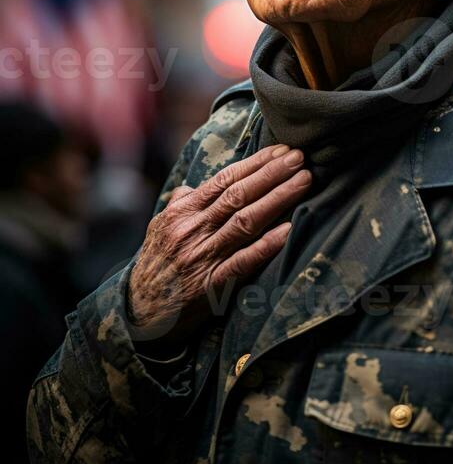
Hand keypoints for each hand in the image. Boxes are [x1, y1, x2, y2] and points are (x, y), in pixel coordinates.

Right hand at [126, 144, 310, 350]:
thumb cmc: (157, 264)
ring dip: (277, 199)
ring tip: (303, 182)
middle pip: (238, 195)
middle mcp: (192, 230)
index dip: (255, 163)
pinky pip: (242, 262)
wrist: (138, 312)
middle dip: (272, 174)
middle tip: (300, 158)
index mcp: (183, 213)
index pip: (224, 180)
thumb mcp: (161, 228)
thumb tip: (194, 185)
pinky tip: (288, 230)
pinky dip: (266, 245)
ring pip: (245, 221)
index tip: (281, 151)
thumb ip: (181, 204)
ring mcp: (202, 257)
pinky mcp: (211, 285)